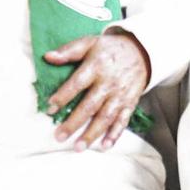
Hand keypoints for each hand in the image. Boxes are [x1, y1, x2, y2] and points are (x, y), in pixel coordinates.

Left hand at [43, 31, 149, 151]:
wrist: (141, 52)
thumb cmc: (108, 49)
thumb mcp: (89, 42)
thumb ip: (68, 51)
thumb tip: (47, 57)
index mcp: (96, 67)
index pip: (77, 84)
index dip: (63, 96)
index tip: (50, 109)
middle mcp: (109, 84)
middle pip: (90, 106)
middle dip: (74, 123)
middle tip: (59, 137)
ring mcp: (120, 95)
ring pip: (105, 117)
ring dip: (92, 134)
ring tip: (78, 147)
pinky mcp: (130, 103)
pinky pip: (123, 120)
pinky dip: (115, 134)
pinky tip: (104, 146)